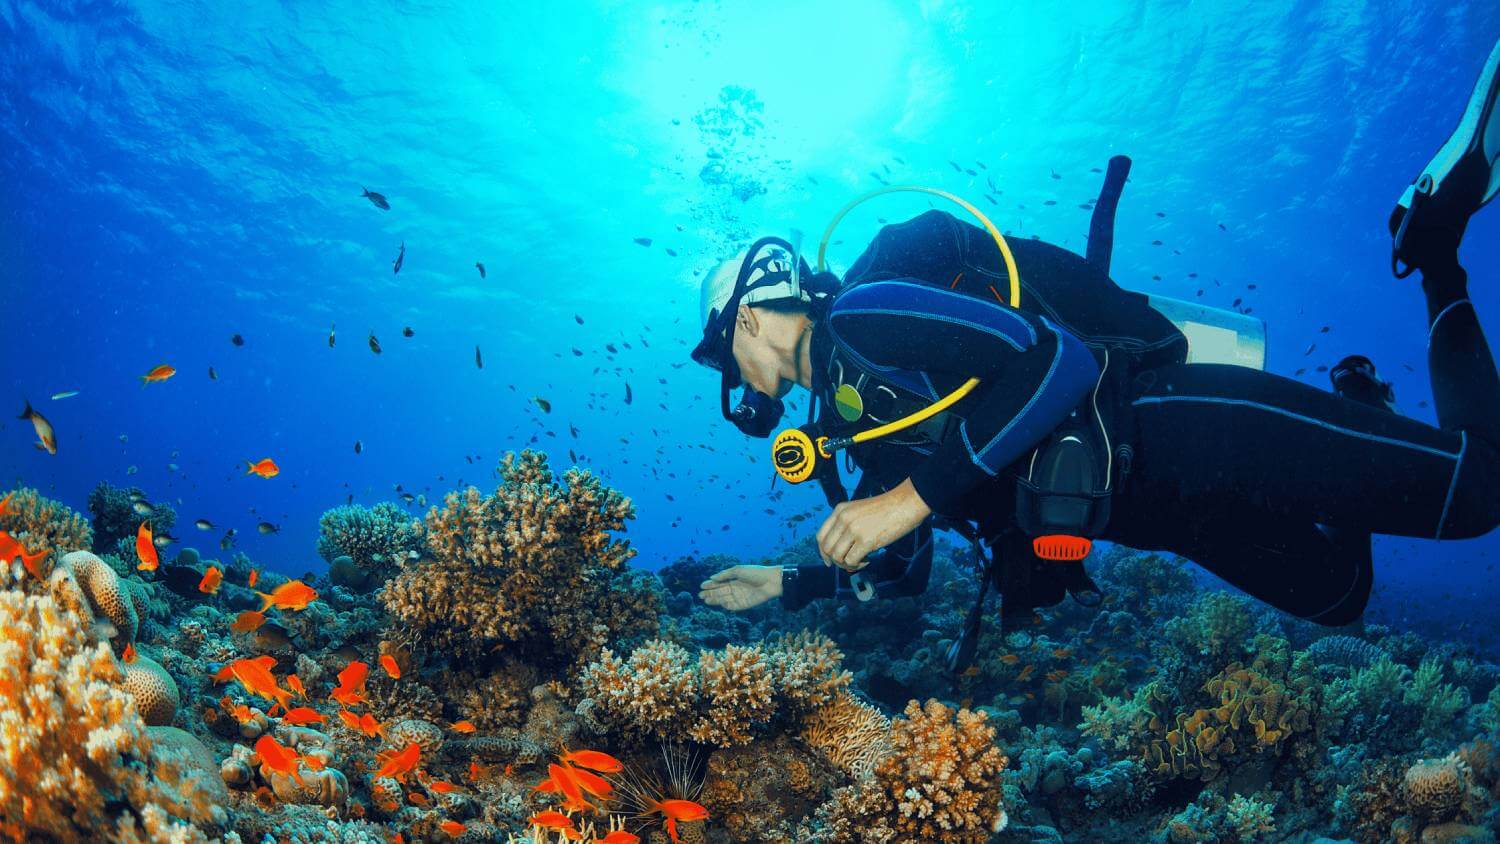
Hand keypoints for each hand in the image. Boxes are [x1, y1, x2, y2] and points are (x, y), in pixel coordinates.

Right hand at [698, 564, 782, 611]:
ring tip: (706, 600)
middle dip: (710, 593)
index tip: (702, 585)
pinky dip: (726, 605)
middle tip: (700, 595)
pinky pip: (733, 606)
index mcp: (734, 579)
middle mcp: (736, 589)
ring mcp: (740, 597)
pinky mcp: (745, 604)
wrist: (771, 581)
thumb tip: (712, 578)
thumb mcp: (738, 570)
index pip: (719, 583)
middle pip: (720, 592)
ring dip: (715, 600)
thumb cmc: (755, 573)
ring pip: (724, 599)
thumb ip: (725, 575)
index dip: (710, 584)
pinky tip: (720, 604)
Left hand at [816, 478, 931, 571]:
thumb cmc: (886, 509)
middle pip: (827, 548)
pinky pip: (851, 561)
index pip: (821, 536)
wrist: (905, 504)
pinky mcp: (865, 540)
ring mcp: (853, 529)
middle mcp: (843, 519)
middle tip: (848, 563)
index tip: (829, 560)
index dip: (823, 552)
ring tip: (861, 560)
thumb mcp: (858, 510)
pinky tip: (868, 559)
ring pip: (838, 557)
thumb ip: (846, 525)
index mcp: (840, 510)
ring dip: (847, 564)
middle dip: (836, 561)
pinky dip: (858, 565)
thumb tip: (839, 550)